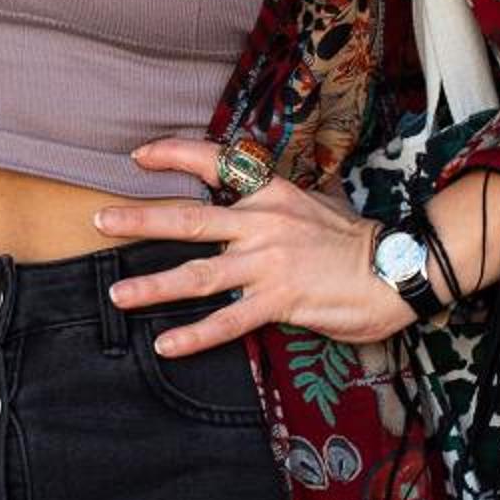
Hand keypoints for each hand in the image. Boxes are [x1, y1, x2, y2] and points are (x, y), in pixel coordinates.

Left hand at [91, 142, 416, 354]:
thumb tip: (244, 200)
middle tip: (101, 222)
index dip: (174, 155)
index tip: (138, 155)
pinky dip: (195, 335)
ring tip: (117, 293)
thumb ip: (273, 203)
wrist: (398, 268)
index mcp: (269, 192)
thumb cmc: (354, 239)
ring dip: (153, 285)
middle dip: (140, 221)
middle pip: (188, 219)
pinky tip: (166, 345)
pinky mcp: (280, 301)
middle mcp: (261, 222)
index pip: (215, 162)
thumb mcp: (311, 202)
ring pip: (198, 274)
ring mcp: (268, 263)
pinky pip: (228, 321)